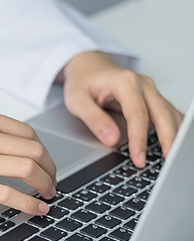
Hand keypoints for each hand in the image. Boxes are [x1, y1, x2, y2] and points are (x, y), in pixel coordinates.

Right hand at [0, 106, 56, 214]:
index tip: (46, 165)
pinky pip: (9, 193)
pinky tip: (37, 210)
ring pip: (27, 168)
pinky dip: (29, 203)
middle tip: (52, 184)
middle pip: (34, 149)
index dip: (43, 152)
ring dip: (45, 185)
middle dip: (50, 170)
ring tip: (48, 197)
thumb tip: (7, 154)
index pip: (26, 132)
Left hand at [62, 51, 183, 166]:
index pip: (137, 114)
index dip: (139, 138)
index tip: (138, 157)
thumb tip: (111, 139)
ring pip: (169, 114)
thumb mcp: (77, 101)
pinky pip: (168, 114)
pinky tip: (174, 143)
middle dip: (166, 139)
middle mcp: (142, 85)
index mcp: (125, 82)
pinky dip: (173, 129)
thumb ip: (94, 120)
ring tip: (172, 156)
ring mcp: (150, 92)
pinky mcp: (152, 99)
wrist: (89, 68)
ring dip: (174, 135)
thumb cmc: (83, 82)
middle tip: (165, 161)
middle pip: (161, 113)